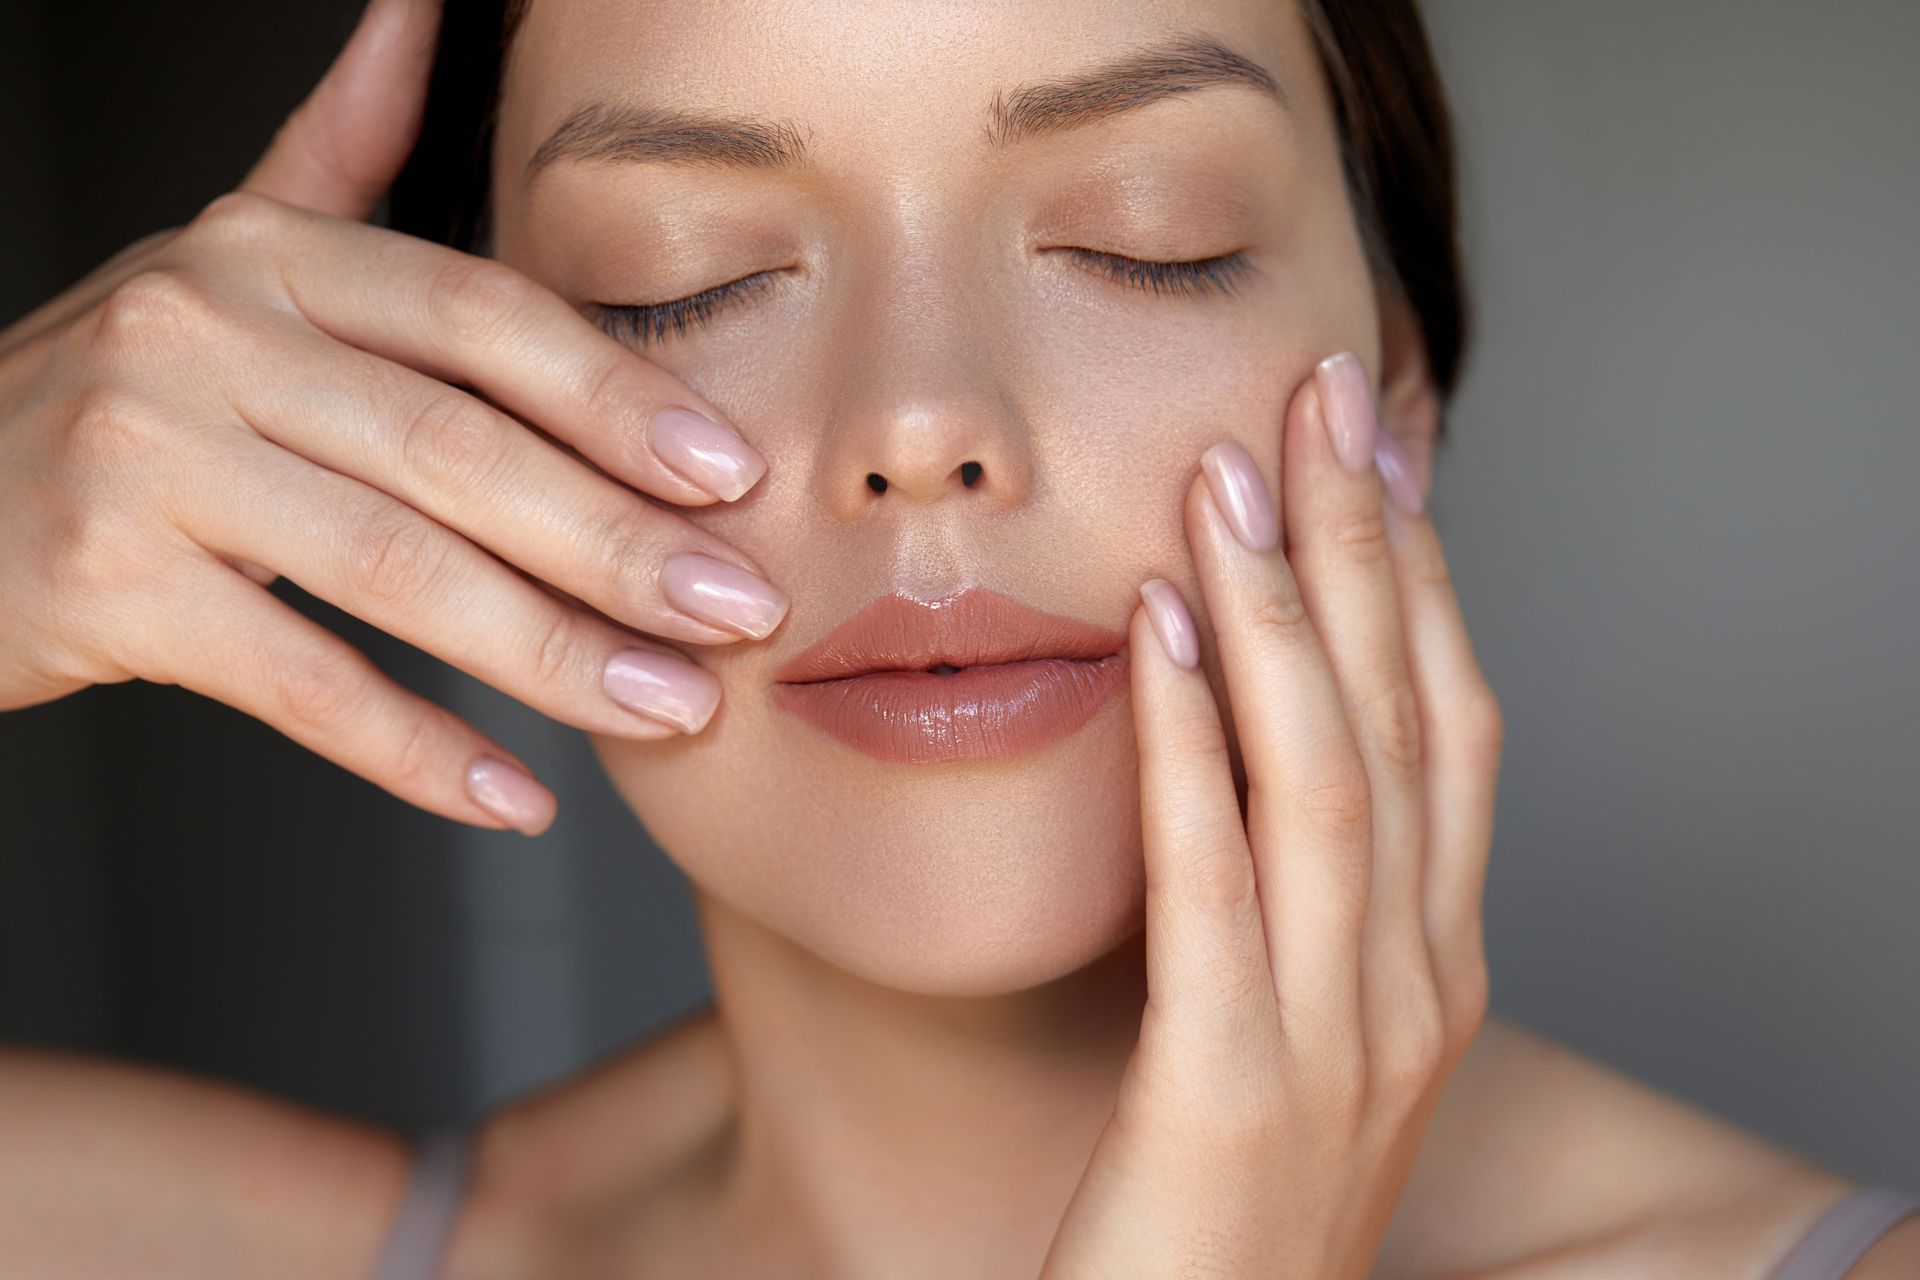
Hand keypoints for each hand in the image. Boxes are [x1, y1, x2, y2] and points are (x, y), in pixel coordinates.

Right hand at [0, 0, 785, 835]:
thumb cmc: (125, 393)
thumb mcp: (225, 258)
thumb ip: (339, 150)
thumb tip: (424, 16)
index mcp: (270, 254)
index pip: (483, 318)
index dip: (621, 399)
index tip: (735, 476)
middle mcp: (204, 331)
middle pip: (462, 449)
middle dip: (623, 544)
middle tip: (742, 612)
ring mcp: (147, 457)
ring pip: (399, 570)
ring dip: (557, 654)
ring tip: (670, 707)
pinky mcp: (103, 584)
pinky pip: (299, 682)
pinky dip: (417, 750)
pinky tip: (514, 794)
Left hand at [1040, 353, 1503, 1277]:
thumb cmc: (1223, 1203)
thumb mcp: (1289, 1030)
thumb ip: (1290, 897)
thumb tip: (1235, 734)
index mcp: (1432, 965)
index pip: (1451, 730)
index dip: (1418, 577)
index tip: (1372, 446)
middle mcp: (1415, 987)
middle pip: (1410, 718)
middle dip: (1364, 547)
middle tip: (1317, 396)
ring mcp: (1343, 1043)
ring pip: (1331, 776)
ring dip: (1280, 611)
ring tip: (1226, 475)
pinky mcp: (1234, 1094)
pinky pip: (1216, 881)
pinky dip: (1188, 744)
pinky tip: (1153, 630)